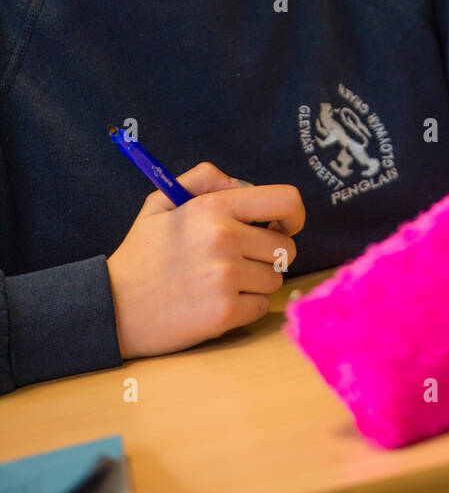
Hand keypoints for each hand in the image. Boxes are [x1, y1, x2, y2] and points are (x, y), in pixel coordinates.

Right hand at [106, 161, 305, 360]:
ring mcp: (226, 278)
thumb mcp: (161, 201)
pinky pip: (262, 306)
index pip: (286, 200)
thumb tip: (244, 185)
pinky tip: (216, 303)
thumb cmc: (142, 253)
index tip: (284, 226)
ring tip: (220, 282)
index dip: (294, 215)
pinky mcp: (224, 313)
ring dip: (256, 282)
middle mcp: (224, 239)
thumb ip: (204, 179)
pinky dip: (245, 307)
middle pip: (286, 247)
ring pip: (275, 278)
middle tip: (239, 259)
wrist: (111, 307)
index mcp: (213, 207)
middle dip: (269, 254)